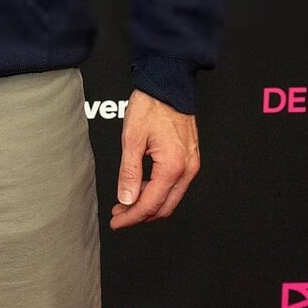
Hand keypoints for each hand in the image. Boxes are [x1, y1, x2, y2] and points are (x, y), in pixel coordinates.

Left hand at [109, 88, 199, 229]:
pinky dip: (157, 192)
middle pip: (164, 207)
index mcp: (172, 166)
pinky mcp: (190, 159)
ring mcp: (191, 164)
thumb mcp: (132, 138)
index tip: (116, 222)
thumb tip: (126, 199)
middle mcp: (187, 169)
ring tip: (125, 202)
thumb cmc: (151, 106)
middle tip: (119, 216)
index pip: (150, 204)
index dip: (131, 217)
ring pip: (170, 198)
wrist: (168, 85)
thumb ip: (129, 172)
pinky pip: (174, 185)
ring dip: (148, 204)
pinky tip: (140, 188)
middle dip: (140, 215)